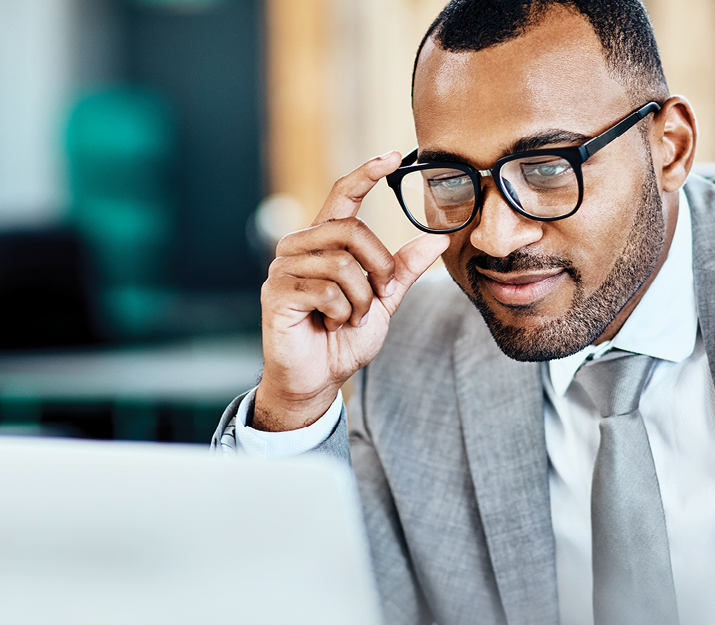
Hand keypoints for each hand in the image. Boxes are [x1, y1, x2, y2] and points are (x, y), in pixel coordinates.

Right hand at [255, 151, 450, 431]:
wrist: (318, 379)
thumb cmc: (343, 338)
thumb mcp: (383, 300)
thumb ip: (403, 269)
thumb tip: (438, 239)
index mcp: (324, 241)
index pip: (342, 195)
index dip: (366, 173)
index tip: (393, 156)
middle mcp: (299, 246)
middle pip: (352, 231)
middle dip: (378, 268)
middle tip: (378, 298)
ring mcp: (284, 268)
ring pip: (342, 264)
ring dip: (360, 300)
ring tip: (348, 318)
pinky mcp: (277, 292)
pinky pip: (327, 290)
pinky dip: (341, 312)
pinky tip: (330, 324)